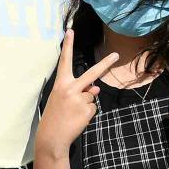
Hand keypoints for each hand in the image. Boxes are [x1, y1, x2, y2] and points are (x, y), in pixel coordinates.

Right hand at [36, 32, 118, 154]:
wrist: (52, 137)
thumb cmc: (55, 116)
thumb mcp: (62, 99)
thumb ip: (77, 90)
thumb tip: (95, 89)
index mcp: (60, 83)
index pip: (64, 61)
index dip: (68, 45)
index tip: (70, 31)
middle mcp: (70, 88)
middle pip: (92, 73)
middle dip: (106, 64)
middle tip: (116, 55)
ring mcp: (80, 99)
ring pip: (91, 96)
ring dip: (85, 104)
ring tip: (72, 113)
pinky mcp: (87, 110)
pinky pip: (93, 108)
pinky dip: (87, 114)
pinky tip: (77, 119)